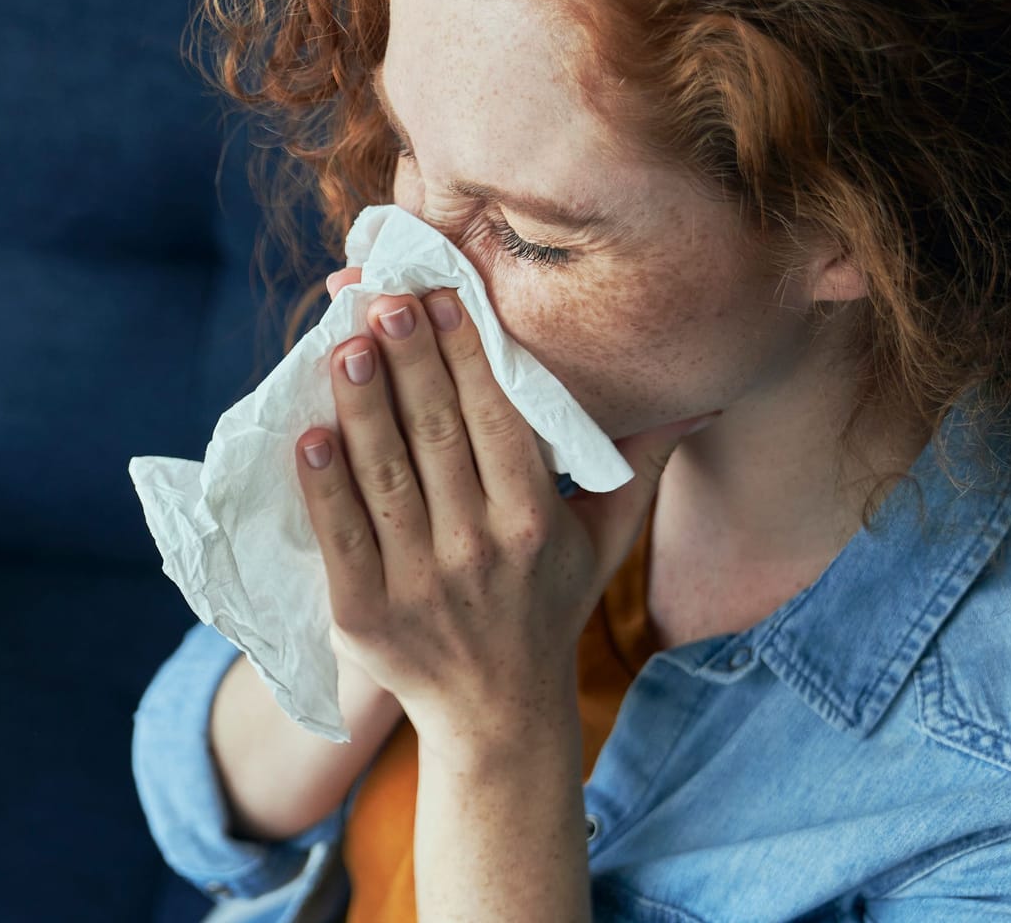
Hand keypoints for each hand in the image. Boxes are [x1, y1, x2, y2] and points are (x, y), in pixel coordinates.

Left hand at [298, 267, 717, 758]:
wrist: (496, 714)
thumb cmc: (547, 606)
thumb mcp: (603, 540)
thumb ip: (638, 464)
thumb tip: (701, 399)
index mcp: (535, 521)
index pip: (497, 421)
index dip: (467, 355)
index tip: (443, 296)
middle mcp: (480, 550)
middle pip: (437, 437)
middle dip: (410, 361)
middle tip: (385, 297)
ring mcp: (418, 585)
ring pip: (385, 477)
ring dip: (362, 407)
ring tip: (345, 344)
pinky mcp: (364, 616)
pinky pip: (340, 538)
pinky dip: (322, 487)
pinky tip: (309, 435)